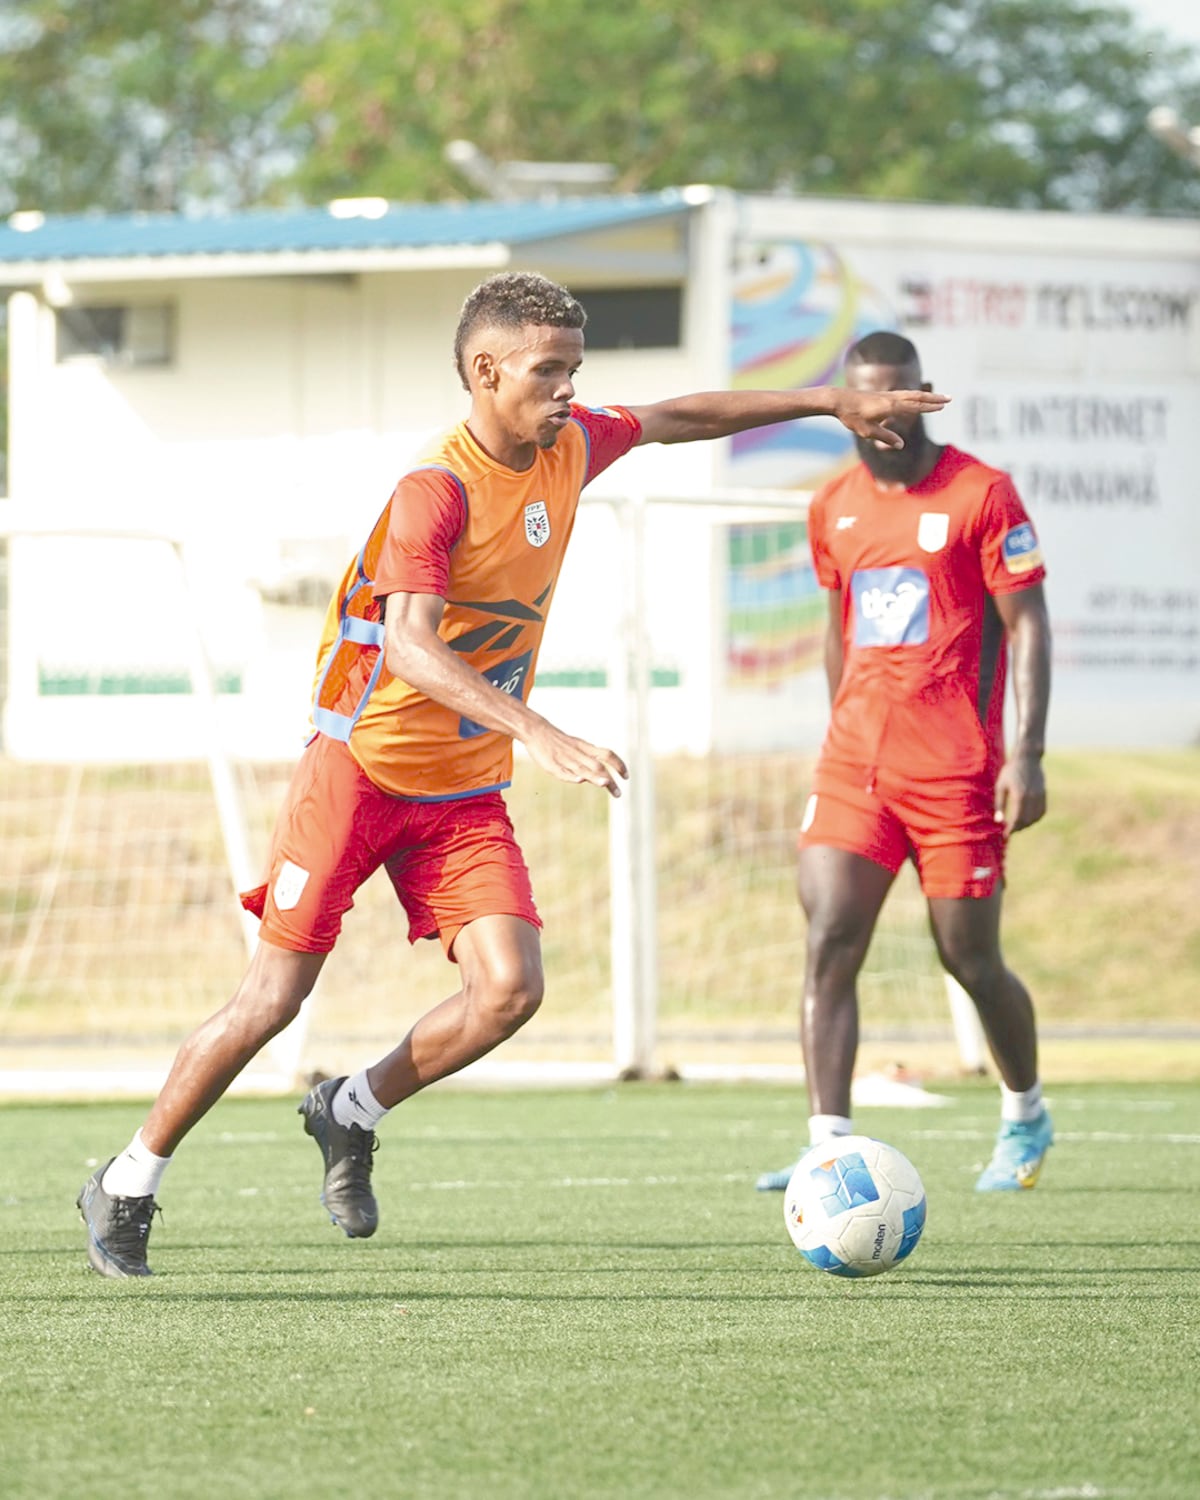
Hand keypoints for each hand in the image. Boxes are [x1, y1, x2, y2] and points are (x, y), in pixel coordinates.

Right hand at [523, 721, 628, 796]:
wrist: (537, 731)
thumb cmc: (559, 742)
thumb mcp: (577, 747)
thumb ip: (590, 760)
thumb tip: (602, 776)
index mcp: (585, 748)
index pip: (607, 754)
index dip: (618, 764)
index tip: (627, 776)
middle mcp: (578, 754)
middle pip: (597, 765)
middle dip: (609, 780)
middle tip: (619, 794)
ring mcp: (565, 759)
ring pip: (582, 768)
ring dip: (594, 776)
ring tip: (605, 783)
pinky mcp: (552, 764)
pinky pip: (563, 771)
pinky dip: (571, 775)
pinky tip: (579, 780)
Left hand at [832, 389, 949, 447]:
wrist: (838, 399)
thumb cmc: (852, 417)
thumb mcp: (868, 432)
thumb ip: (886, 437)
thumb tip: (901, 445)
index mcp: (890, 407)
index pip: (915, 407)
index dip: (930, 407)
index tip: (943, 407)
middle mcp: (891, 398)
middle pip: (917, 397)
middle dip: (934, 398)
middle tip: (949, 398)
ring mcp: (887, 395)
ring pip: (911, 394)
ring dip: (926, 395)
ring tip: (937, 397)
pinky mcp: (882, 395)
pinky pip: (903, 394)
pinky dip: (914, 395)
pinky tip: (917, 398)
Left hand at [994, 752, 1046, 833]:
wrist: (1027, 758)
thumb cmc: (1010, 771)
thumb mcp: (1000, 786)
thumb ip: (1000, 804)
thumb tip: (998, 820)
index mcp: (1019, 796)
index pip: (1017, 819)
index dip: (1011, 829)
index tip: (1005, 835)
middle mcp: (1032, 798)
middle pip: (1026, 820)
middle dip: (1018, 828)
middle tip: (1009, 831)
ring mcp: (1040, 796)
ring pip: (1035, 817)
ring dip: (1027, 824)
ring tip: (1017, 826)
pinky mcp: (1044, 794)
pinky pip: (1042, 811)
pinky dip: (1035, 818)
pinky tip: (1028, 819)